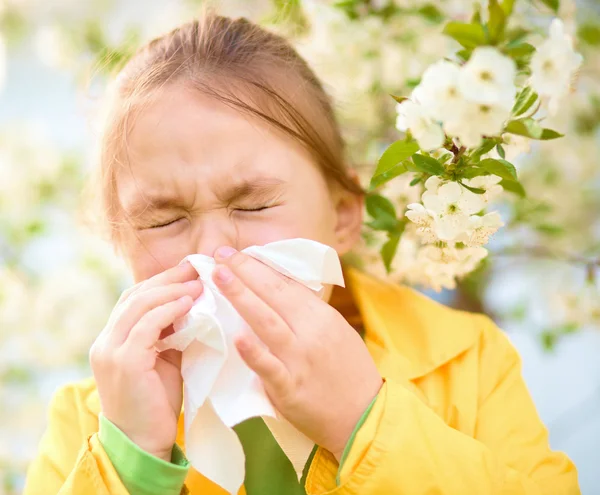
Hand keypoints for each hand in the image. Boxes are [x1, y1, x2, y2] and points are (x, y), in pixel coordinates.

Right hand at [90, 262, 202, 460]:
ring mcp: (111, 351)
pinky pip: (146, 326)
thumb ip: (170, 333)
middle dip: (167, 279)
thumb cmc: (157, 403)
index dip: (160, 281)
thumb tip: (193, 305)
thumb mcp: (164, 360)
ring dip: (171, 291)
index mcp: (112, 339)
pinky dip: (168, 310)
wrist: (142, 443)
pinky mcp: (124, 363)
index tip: (188, 270)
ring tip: (197, 283)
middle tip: (195, 268)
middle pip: (135, 296)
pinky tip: (188, 303)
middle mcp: (105, 341)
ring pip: (138, 305)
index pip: (133, 298)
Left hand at [212, 247, 382, 459]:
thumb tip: (278, 290)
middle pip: (274, 295)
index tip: (236, 253)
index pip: (286, 284)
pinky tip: (236, 337)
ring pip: (267, 322)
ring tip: (220, 277)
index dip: (259, 266)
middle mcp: (311, 332)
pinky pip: (269, 368)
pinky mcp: (290, 388)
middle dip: (245, 271)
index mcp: (322, 316)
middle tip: (220, 253)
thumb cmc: (348, 372)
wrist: (364, 416)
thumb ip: (309, 313)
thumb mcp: (336, 332)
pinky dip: (253, 352)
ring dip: (242, 297)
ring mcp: (300, 360)